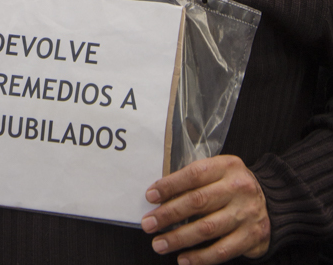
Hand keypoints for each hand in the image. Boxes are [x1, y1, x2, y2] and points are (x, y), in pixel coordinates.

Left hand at [141, 155, 269, 262]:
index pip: (194, 175)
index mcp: (227, 166)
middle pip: (197, 202)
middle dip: (168, 214)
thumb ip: (196, 180)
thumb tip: (161, 196)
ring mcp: (245, 214)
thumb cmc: (235, 186)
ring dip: (179, 238)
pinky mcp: (251, 237)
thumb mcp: (220, 172)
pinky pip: (222, 250)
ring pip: (207, 228)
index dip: (170, 186)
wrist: (274, 202)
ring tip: (159, 244)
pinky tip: (184, 259)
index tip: (150, 196)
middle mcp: (238, 189)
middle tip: (149, 223)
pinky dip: (200, 257)